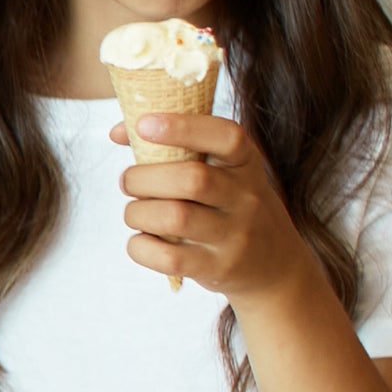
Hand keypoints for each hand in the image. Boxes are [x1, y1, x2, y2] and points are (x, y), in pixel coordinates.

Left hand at [116, 113, 322, 306]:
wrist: (275, 263)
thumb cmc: (230, 206)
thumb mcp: (222, 172)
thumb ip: (174, 148)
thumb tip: (117, 132)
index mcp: (245, 164)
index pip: (226, 137)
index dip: (184, 127)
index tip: (145, 124)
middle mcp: (246, 197)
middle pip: (191, 179)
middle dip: (143, 178)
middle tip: (128, 181)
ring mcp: (234, 235)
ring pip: (175, 218)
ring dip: (137, 213)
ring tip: (135, 212)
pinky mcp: (218, 267)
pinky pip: (169, 257)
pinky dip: (140, 247)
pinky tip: (141, 240)